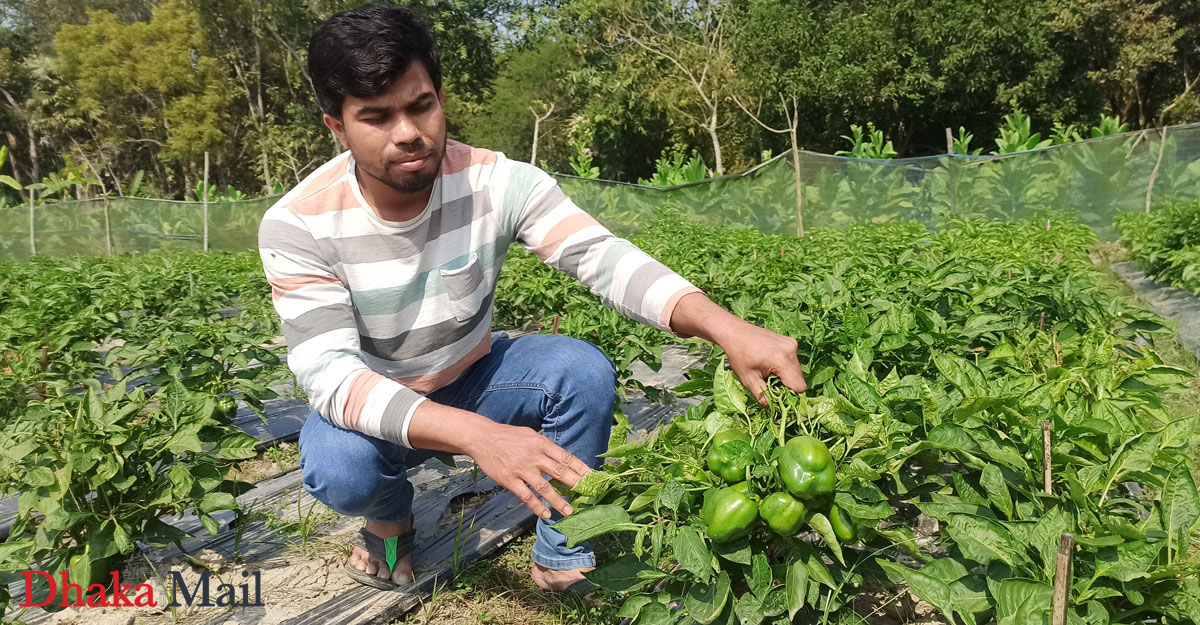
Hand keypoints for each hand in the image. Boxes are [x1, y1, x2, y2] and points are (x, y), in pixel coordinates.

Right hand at [464, 422, 592, 519]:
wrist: (482, 437)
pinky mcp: (509, 480)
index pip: (566, 457)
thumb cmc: (508, 436)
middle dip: (576, 485)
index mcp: (541, 444)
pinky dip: (537, 507)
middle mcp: (534, 456)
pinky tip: (546, 515)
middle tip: (589, 495)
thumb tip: (561, 459)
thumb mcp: (530, 435)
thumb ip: (545, 447)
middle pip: (560, 472)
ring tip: (570, 512)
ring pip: (544, 488)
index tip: (593, 478)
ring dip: (558, 501)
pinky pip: (526, 496)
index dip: (581, 468)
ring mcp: (522, 469)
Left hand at [720, 322, 806, 406]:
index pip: (799, 386)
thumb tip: (772, 409)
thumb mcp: (748, 379)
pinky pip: (793, 361)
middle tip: (770, 385)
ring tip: (769, 373)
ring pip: (797, 370)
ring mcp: (792, 344)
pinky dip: (785, 367)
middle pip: (799, 378)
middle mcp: (791, 350)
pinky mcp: (791, 342)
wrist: (735, 333)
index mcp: (781, 360)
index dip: (790, 395)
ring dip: (786, 376)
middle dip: (787, 386)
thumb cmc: (739, 355)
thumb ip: (763, 396)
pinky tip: (771, 364)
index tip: (778, 397)